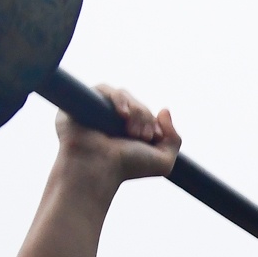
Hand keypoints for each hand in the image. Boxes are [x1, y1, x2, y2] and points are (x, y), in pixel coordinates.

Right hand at [56, 85, 179, 184]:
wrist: (98, 168)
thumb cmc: (127, 167)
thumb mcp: (163, 161)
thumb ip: (174, 138)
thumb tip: (164, 110)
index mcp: (130, 132)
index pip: (147, 114)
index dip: (154, 122)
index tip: (153, 138)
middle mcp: (113, 121)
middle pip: (137, 104)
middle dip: (145, 118)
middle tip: (141, 136)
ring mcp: (98, 111)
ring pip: (124, 96)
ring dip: (135, 111)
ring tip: (131, 131)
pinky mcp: (83, 102)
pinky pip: (104, 89)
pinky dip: (118, 98)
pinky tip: (123, 114)